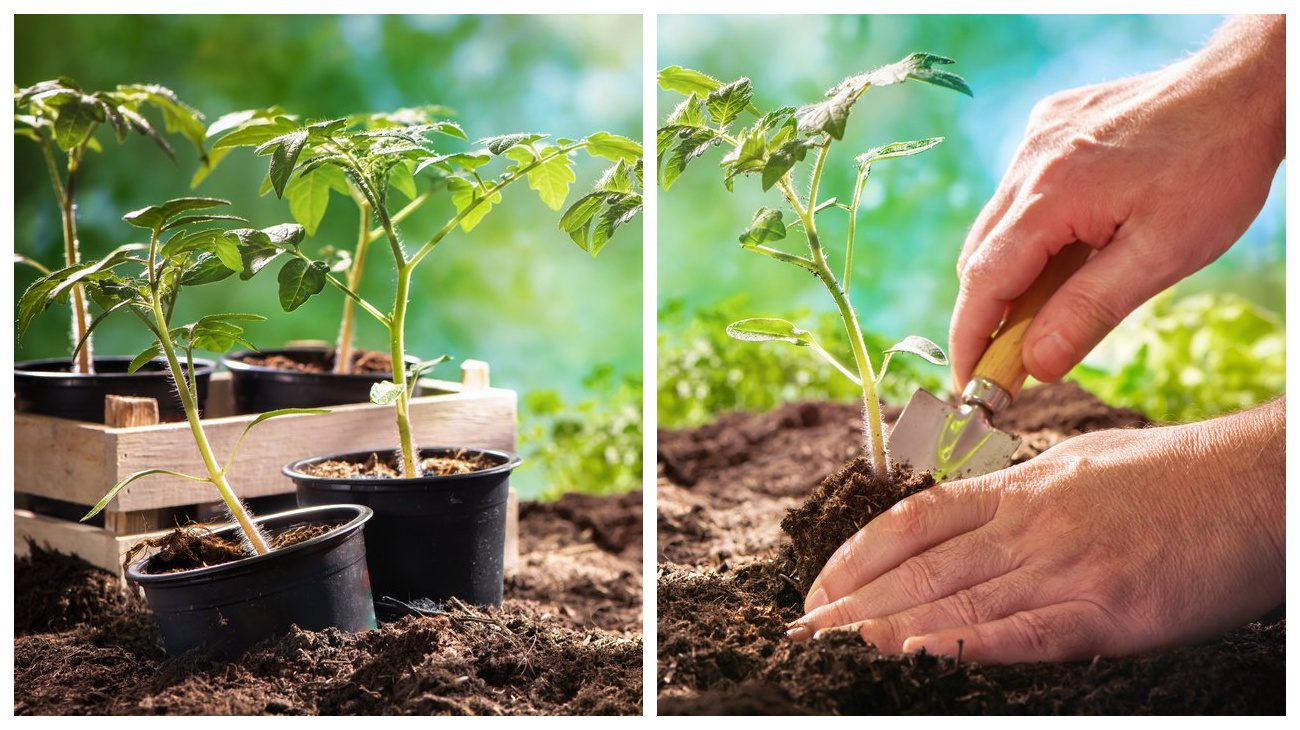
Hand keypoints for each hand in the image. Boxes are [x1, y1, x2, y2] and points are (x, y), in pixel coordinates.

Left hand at [786, 399, 1283, 662]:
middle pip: (921, 567)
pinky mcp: (1106, 608)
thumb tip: (972, 511)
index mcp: (1020, 489)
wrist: (1255, 486)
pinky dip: (966, 646)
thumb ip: (1020, 493)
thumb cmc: (1174, 476)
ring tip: (835, 647)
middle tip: (802, 628)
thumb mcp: (1080, 466)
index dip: (858, 553)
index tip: (819, 583)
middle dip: (853, 599)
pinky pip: (1022, 632)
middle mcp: (1028, 524)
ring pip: (956, 601)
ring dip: (888, 627)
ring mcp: (1064, 565)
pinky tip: (918, 657)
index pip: (915, 521)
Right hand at [950, 15, 1284, 388]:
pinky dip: (1030, 231)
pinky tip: (1071, 242)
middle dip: (987, 313)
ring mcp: (1036, 140)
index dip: (969, 339)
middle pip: (980, 255)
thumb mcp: (1162, 255)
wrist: (1244, 87)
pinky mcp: (1049, 126)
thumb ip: (1089, 311)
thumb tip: (1036, 365)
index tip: (968, 384)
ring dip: (1011, 272)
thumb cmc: (1213, 169)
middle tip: (1010, 361)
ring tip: (1047, 306)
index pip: (983, 282)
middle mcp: (1028, 163)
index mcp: (1050, 196)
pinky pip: (1020, 191)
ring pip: (998, 225)